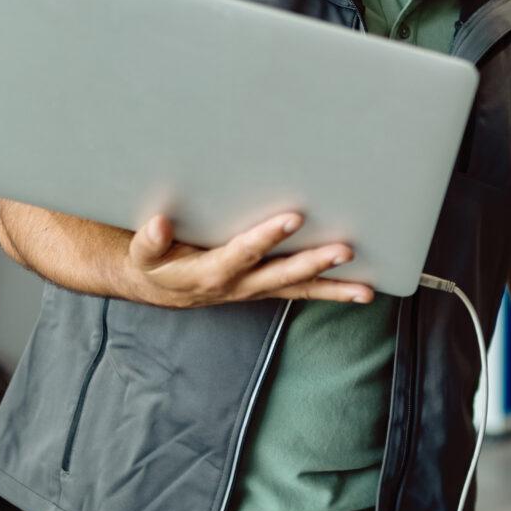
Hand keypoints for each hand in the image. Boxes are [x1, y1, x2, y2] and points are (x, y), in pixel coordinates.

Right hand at [125, 210, 376, 308]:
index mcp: (210, 272)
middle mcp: (239, 285)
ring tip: (366, 291)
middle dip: (313, 263)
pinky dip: (331, 292)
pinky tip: (362, 291)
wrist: (162, 286)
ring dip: (334, 289)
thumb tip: (159, 224)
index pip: (242, 253)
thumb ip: (149, 241)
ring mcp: (257, 289)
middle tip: (344, 251)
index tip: (292, 218)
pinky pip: (302, 292)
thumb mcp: (144, 253)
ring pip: (299, 289)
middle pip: (281, 275)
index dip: (266, 238)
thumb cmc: (156, 261)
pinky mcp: (268, 288)